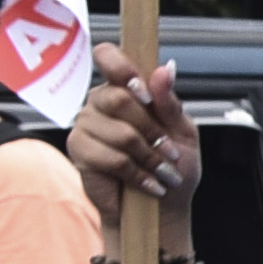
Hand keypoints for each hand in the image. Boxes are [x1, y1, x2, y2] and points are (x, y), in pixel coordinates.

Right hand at [69, 62, 191, 219]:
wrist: (163, 206)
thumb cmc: (173, 167)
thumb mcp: (182, 132)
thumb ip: (169, 102)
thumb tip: (165, 69)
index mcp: (126, 89)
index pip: (108, 57)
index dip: (123, 69)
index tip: (144, 93)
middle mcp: (101, 102)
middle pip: (119, 98)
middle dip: (153, 130)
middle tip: (170, 152)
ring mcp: (86, 125)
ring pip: (120, 132)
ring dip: (150, 157)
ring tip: (162, 171)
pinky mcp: (79, 150)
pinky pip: (111, 157)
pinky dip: (138, 174)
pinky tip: (148, 183)